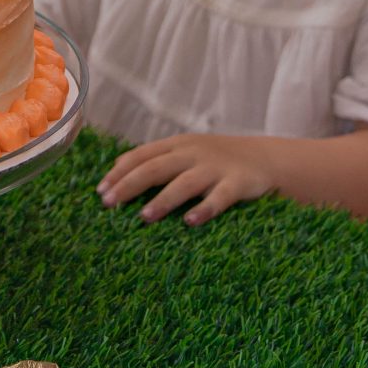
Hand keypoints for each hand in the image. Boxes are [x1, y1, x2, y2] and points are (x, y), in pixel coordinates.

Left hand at [97, 134, 278, 227]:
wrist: (266, 159)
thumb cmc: (217, 160)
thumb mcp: (186, 152)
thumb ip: (155, 158)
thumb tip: (116, 169)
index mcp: (178, 145)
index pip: (142, 155)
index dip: (120, 172)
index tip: (100, 191)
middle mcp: (193, 154)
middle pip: (156, 167)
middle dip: (130, 184)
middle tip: (109, 204)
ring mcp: (216, 168)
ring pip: (185, 183)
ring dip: (163, 200)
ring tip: (144, 216)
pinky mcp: (238, 184)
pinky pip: (220, 198)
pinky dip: (205, 209)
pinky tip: (191, 222)